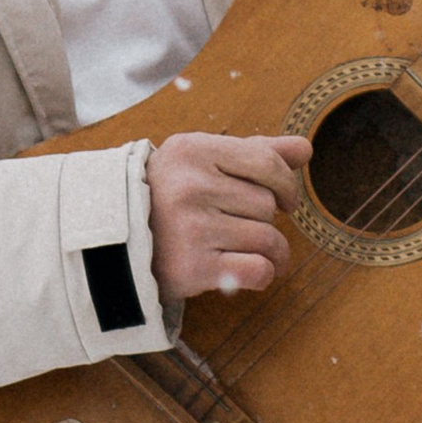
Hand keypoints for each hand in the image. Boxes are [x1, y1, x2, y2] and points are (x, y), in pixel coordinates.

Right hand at [146, 131, 310, 306]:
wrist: (117, 245)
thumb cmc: (169, 197)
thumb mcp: (201, 161)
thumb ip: (254, 152)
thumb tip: (304, 149)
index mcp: (193, 150)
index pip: (266, 163)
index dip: (286, 184)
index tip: (286, 201)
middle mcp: (191, 186)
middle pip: (267, 205)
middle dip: (265, 219)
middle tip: (244, 227)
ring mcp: (191, 228)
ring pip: (268, 238)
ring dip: (272, 251)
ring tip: (256, 253)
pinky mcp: (193, 267)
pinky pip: (258, 270)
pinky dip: (264, 273)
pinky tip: (251, 272)